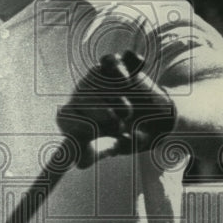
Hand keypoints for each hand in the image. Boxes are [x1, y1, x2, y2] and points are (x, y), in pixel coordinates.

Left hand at [56, 50, 175, 166]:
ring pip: (95, 78)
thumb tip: (78, 161)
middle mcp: (80, 96)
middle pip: (80, 97)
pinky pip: (110, 62)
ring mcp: (95, 79)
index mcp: (74, 118)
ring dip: (115, 97)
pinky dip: (120, 70)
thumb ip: (96, 152)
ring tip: (126, 110)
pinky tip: (128, 80)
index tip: (91, 132)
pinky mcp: (112, 66)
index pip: (64, 117)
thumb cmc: (129, 136)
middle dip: (101, 113)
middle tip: (119, 124)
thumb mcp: (114, 147)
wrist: (157, 119)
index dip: (76, 124)